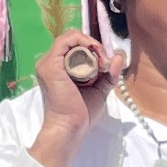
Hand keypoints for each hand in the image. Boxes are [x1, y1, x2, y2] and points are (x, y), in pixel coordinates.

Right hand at [28, 27, 121, 166]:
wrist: (71, 128)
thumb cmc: (82, 113)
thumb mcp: (99, 89)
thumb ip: (108, 74)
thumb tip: (119, 57)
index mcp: (59, 68)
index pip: (75, 46)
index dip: (93, 47)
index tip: (107, 60)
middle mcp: (51, 63)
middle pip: (73, 40)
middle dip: (94, 45)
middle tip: (105, 61)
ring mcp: (48, 63)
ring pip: (70, 38)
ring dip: (90, 44)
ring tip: (101, 60)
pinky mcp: (50, 65)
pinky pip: (66, 41)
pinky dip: (83, 42)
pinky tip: (95, 55)